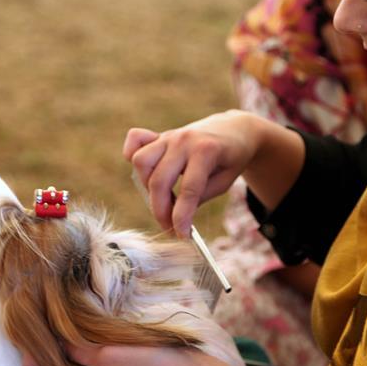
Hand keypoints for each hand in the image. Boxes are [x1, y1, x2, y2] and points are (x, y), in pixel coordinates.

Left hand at [23, 343, 192, 365]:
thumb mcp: (109, 354)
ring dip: (62, 350)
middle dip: (44, 356)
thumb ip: (79, 350)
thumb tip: (55, 342)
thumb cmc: (148, 365)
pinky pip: (88, 363)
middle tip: (38, 329)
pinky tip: (81, 332)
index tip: (27, 343)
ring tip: (56, 326)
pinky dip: (79, 349)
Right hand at [123, 110, 260, 236]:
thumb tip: (176, 217)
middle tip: (169, 227)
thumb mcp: (225, 181)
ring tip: (163, 199)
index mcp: (206, 151)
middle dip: (161, 211)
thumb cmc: (231, 158)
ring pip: (142, 161)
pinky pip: (135, 140)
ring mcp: (169, 136)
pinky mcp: (160, 135)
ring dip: (147, 187)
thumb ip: (199, 196)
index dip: (182, 217)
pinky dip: (132, 155)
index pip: (189, 190)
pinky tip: (144, 173)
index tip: (182, 236)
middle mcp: (183, 141)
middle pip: (160, 180)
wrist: (234, 129)